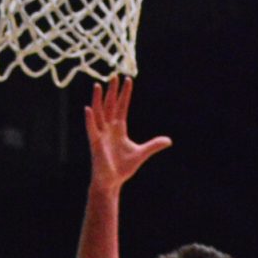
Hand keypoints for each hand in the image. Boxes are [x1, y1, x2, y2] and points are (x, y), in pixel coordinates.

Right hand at [85, 76, 170, 193]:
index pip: (122, 107)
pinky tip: (88, 109)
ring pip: (98, 113)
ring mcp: (101, 135)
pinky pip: (91, 129)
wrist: (112, 182)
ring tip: (98, 85)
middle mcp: (109, 129)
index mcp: (119, 129)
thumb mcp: (141, 153)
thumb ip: (153, 145)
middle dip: (112, 91)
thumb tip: (168, 141)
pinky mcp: (95, 144)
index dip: (125, 94)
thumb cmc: (123, 168)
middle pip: (110, 106)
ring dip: (98, 100)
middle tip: (114, 75)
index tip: (128, 80)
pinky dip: (89, 119)